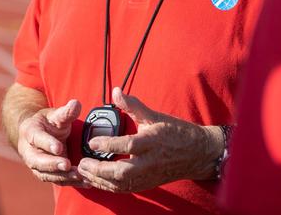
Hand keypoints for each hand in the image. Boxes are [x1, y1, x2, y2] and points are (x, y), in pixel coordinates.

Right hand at [16, 99, 88, 186]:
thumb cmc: (47, 123)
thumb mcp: (56, 115)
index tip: (59, 148)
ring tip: (79, 175)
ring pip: (46, 174)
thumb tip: (76, 104)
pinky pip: (56, 180)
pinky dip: (70, 182)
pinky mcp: (46, 174)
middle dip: (53, 165)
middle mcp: (29, 151)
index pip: (37, 138)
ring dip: (63, 176)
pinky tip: (85, 182)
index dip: (47, 144)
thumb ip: (66, 112)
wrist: (39, 134)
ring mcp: (36, 165)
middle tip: (67, 166)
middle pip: (38, 161)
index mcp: (30, 132)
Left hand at [77, 87, 221, 192]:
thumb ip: (133, 106)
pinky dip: (108, 186)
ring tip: (84, 172)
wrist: (197, 154)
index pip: (127, 144)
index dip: (108, 144)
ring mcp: (148, 176)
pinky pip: (125, 188)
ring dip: (100, 180)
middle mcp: (150, 162)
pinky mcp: (147, 184)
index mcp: (152, 142)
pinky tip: (96, 180)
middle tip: (82, 163)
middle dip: (99, 170)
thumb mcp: (155, 116)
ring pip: (121, 184)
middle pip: (122, 171)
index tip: (92, 142)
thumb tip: (115, 91)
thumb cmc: (176, 133)